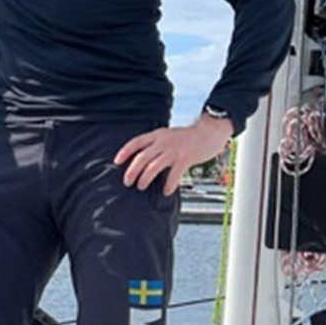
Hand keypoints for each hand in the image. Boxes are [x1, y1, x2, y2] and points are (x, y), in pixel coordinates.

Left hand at [114, 115, 232, 194]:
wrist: (208, 133)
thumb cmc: (187, 137)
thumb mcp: (168, 135)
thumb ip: (156, 145)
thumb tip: (141, 160)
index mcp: (157, 135)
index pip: (136, 142)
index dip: (125, 152)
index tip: (116, 161)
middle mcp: (163, 141)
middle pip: (142, 157)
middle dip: (132, 171)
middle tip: (127, 182)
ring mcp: (174, 150)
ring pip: (154, 167)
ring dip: (145, 179)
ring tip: (141, 186)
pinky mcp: (185, 159)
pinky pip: (173, 175)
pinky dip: (168, 185)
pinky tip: (166, 191)